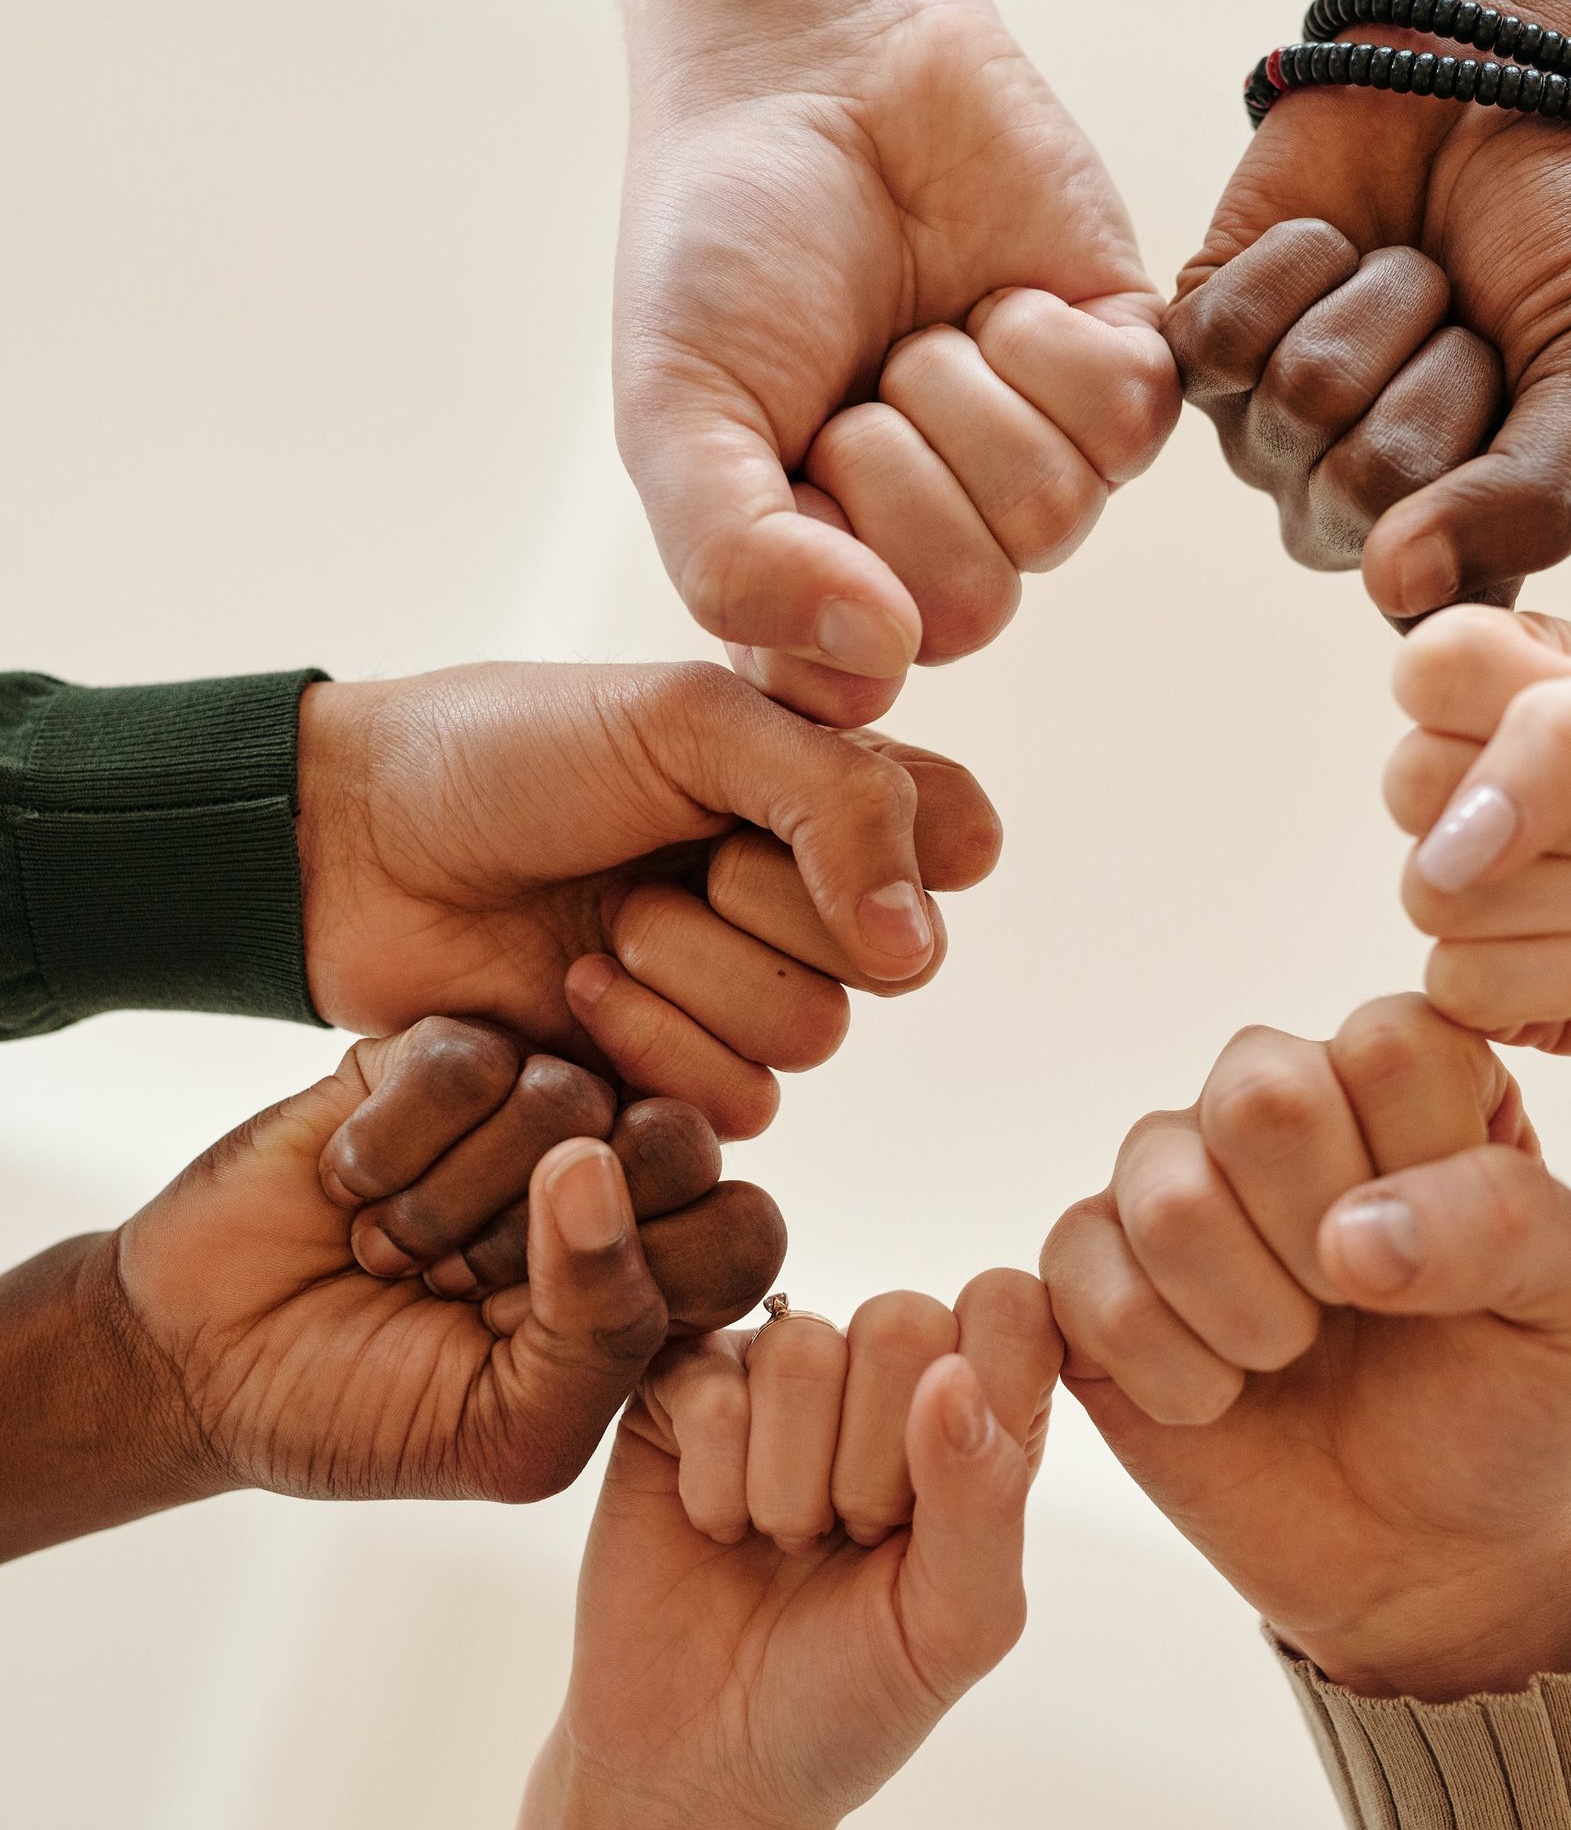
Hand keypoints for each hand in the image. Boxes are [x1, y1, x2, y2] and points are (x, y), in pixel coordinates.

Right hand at [111, 1017, 785, 1506]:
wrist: (201, 1362)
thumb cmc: (368, 1414)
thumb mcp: (512, 1434)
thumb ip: (606, 1332)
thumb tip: (598, 1163)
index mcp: (659, 1277)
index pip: (747, 1231)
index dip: (653, 1275)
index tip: (542, 1334)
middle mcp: (613, 1178)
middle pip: (681, 1142)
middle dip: (550, 1239)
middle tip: (462, 1287)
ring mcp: (527, 1105)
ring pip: (567, 1095)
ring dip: (451, 1203)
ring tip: (393, 1249)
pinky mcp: (436, 1051)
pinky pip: (466, 1059)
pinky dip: (392, 1147)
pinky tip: (350, 1189)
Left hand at [297, 661, 1000, 1136]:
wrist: (355, 847)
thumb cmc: (509, 754)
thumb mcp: (690, 723)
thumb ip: (842, 804)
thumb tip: (919, 941)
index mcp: (823, 788)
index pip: (956, 843)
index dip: (882, 841)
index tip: (771, 799)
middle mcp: (800, 895)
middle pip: (891, 957)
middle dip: (760, 908)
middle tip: (655, 862)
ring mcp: (739, 992)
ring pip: (814, 1036)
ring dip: (693, 980)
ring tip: (598, 929)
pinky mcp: (674, 1081)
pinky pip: (740, 1105)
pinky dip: (651, 1048)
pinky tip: (572, 994)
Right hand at [562, 1272, 1059, 1829]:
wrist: (705, 1768)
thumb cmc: (852, 1699)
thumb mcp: (956, 1627)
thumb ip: (984, 1500)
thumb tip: (954, 1375)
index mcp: (978, 1414)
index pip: (1012, 1307)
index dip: (980, 1396)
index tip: (940, 1510)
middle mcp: (883, 1375)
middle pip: (903, 1321)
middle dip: (874, 1465)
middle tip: (850, 1541)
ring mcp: (775, 1374)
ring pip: (800, 1351)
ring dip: (789, 1486)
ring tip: (783, 1541)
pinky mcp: (679, 1387)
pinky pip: (708, 1384)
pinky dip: (715, 1486)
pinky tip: (716, 1530)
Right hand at [617, 0, 1179, 724]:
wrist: (811, 66)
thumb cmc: (724, 245)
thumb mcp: (675, 414)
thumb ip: (733, 564)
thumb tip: (882, 663)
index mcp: (824, 587)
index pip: (855, 682)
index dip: (819, 579)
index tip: (780, 469)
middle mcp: (940, 550)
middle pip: (968, 606)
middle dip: (892, 467)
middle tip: (852, 379)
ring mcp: (1040, 471)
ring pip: (1050, 515)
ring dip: (961, 393)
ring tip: (917, 328)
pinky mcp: (1124, 380)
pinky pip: (1121, 423)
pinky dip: (1044, 342)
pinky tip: (997, 296)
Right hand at [1041, 995, 1570, 1696]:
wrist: (1426, 1560)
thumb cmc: (1517, 1408)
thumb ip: (1516, 1219)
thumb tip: (1351, 1234)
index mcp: (1407, 1072)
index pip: (1387, 1042)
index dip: (1420, 1171)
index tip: (1455, 1263)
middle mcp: (1277, 1096)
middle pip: (1259, 1088)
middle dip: (1323, 1243)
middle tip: (1358, 1312)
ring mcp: (1167, 1177)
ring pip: (1165, 1190)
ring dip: (1249, 1317)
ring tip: (1290, 1357)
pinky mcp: (1087, 1268)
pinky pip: (1081, 1275)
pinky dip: (1168, 1370)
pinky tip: (1218, 1398)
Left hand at [1167, 0, 1570, 622]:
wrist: (1504, 72)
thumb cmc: (1565, 236)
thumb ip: (1534, 503)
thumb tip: (1394, 587)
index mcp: (1447, 536)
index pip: (1436, 586)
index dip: (1488, 479)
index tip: (1525, 393)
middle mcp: (1344, 504)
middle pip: (1364, 491)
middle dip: (1439, 372)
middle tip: (1466, 315)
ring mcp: (1265, 428)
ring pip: (1301, 401)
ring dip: (1380, 303)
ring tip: (1410, 268)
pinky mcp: (1200, 339)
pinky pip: (1225, 339)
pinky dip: (1298, 264)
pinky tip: (1335, 241)